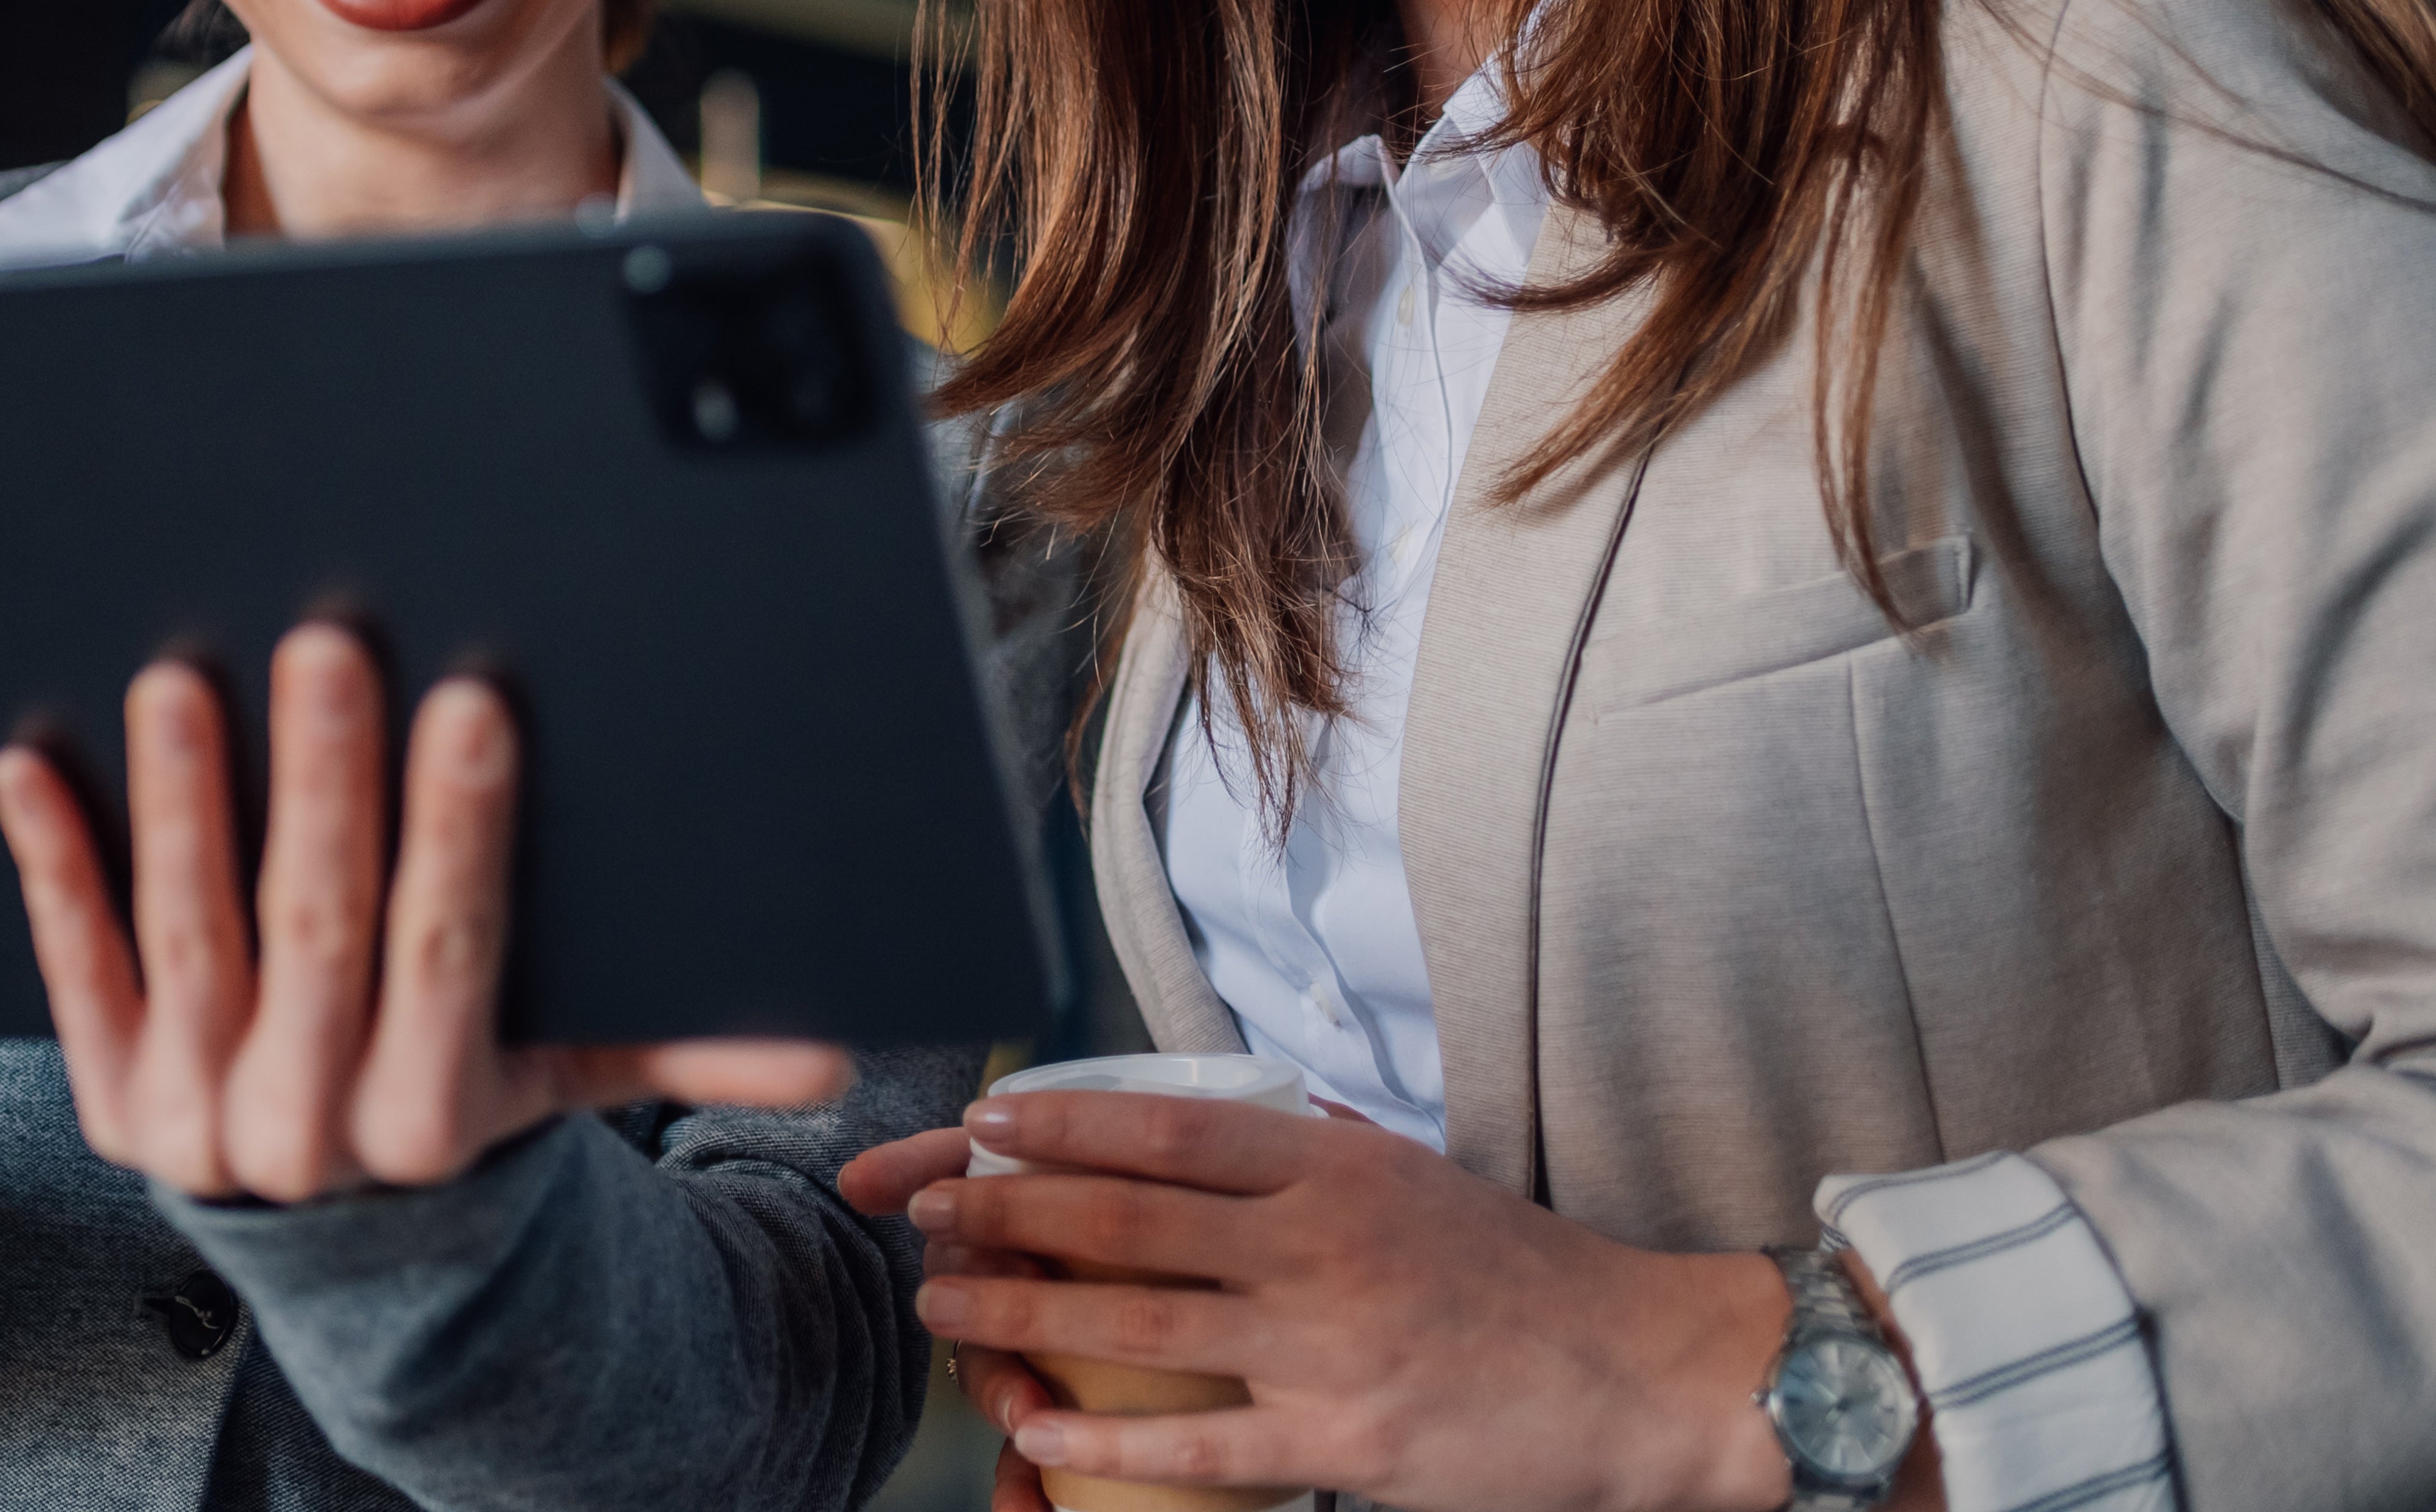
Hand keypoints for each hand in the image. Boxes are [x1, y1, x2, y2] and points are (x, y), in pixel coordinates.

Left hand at [0, 621, 852, 1202]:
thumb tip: (831, 1055)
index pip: (450, 952)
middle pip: (316, 932)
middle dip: (323, 787)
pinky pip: (67, 969)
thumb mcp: (571, 1076)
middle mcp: (303, 1129)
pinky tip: (27, 766)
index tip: (474, 708)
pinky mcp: (104, 1093)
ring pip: (187, 940)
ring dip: (181, 809)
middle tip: (327, 647)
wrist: (332, 1224)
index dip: (457, 832)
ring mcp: (189, 1114)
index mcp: (432, 1118)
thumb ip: (684, 1048)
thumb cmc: (467, 1087)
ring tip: (181, 679)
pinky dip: (52, 867)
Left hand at [844, 1094, 1805, 1511]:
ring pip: (1137, 1325)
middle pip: (1126, 1220)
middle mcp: (1321, 1246)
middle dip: (1006, 1211)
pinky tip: (1037, 1435)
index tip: (983, 1123)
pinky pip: (1198, 1445)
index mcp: (1333, 1169)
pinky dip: (1107, 1441)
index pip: (1166, 1129)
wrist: (1638, 1373)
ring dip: (1023, 1313)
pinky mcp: (1344, 1444)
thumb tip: (1207, 1117)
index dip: (1061, 1125)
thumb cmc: (1513, 1272)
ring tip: (944, 1304)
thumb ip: (1308, 1150)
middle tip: (924, 1208)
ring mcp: (1329, 1347)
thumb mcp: (1409, 1176)